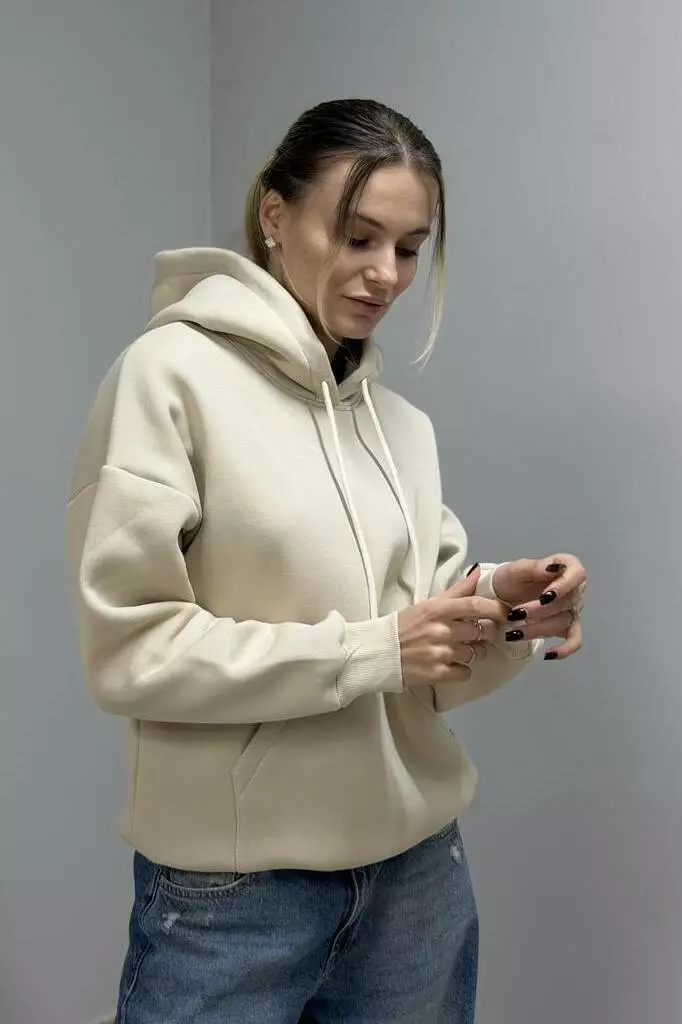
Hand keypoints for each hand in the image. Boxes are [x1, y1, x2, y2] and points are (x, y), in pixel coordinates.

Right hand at [397, 567, 507, 687]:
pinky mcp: (438, 674)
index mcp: (439, 609)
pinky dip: (461, 670)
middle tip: (475, 635)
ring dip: (471, 652)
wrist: (379, 653)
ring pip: (475, 653)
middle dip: (484, 634)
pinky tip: (448, 665)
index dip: (496, 609)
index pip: (476, 605)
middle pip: (482, 631)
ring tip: (455, 650)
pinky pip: (465, 673)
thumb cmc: (405, 626)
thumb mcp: (428, 604)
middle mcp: (442, 630)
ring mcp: (440, 653)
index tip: (505, 613)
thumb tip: (477, 573)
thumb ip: (457, 591)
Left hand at [492, 555, 586, 660]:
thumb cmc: (511, 579)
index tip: (545, 596)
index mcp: (566, 567)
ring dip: (538, 629)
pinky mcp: (567, 627)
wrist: (501, 595)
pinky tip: (549, 654)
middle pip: (566, 602)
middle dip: (539, 610)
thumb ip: (534, 567)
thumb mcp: (516, 569)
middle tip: (514, 614)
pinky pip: (574, 640)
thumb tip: (551, 568)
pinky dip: (565, 649)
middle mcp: (574, 588)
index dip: (564, 586)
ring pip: (563, 622)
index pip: (577, 574)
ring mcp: (572, 609)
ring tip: (514, 632)